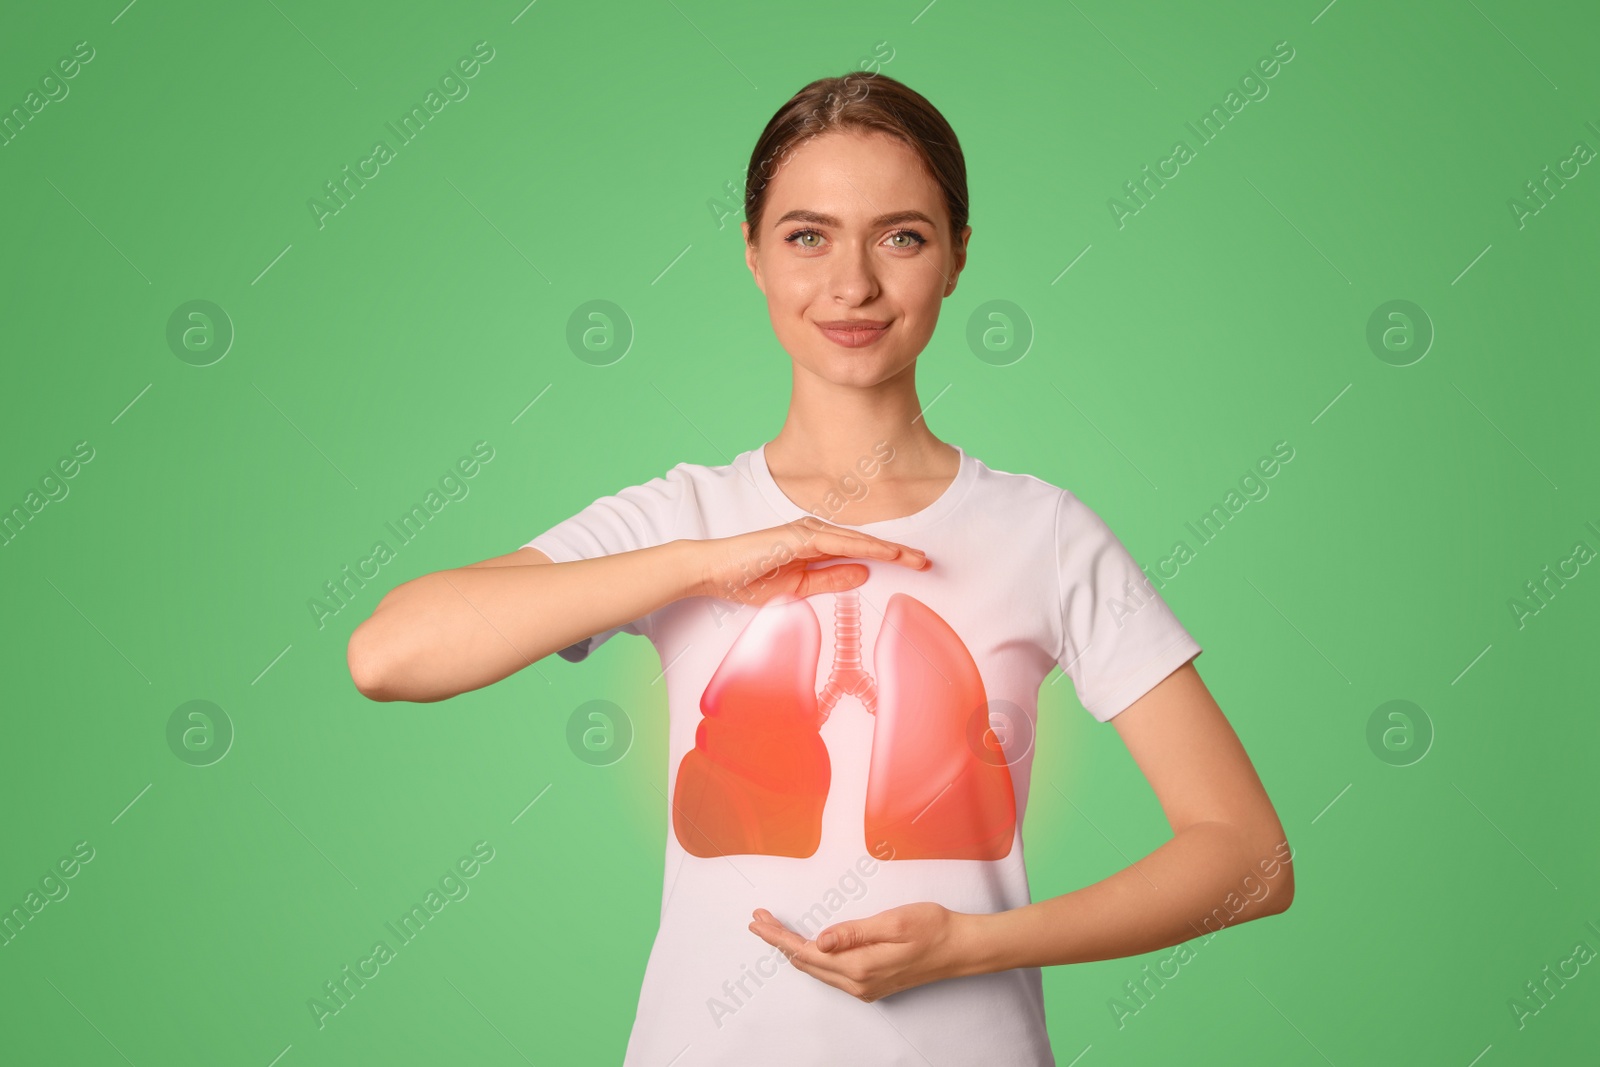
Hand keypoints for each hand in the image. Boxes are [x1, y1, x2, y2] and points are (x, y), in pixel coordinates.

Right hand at [688, 517, 928, 605]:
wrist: (713, 571)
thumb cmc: (747, 579)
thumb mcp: (798, 589)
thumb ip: (830, 580)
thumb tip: (863, 573)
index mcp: (814, 546)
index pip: (857, 552)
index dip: (887, 557)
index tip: (913, 566)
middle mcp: (814, 534)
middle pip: (864, 543)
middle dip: (897, 552)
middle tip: (927, 562)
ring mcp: (807, 532)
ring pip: (858, 540)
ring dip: (889, 548)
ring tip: (917, 558)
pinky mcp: (798, 536)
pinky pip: (840, 542)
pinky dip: (866, 547)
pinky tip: (887, 552)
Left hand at [747, 902, 972, 1002]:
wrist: (960, 949)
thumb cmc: (932, 928)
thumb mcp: (893, 922)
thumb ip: (854, 932)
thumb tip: (819, 940)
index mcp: (860, 966)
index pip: (807, 951)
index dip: (779, 936)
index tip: (759, 921)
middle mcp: (858, 983)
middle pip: (806, 962)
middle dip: (780, 941)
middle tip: (759, 919)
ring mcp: (864, 987)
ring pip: (817, 969)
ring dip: (793, 949)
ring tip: (775, 930)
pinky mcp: (871, 985)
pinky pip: (831, 973)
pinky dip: (812, 958)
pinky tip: (806, 947)